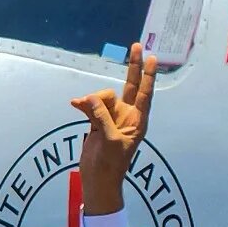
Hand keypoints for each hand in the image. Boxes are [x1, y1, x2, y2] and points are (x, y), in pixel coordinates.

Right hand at [69, 43, 156, 216]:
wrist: (97, 180)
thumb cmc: (110, 164)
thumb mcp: (108, 140)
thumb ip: (101, 117)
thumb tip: (89, 98)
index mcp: (137, 121)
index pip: (145, 93)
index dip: (149, 75)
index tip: (153, 57)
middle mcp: (127, 116)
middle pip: (131, 86)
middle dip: (133, 67)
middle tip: (136, 46)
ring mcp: (112, 118)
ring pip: (103, 97)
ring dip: (92, 100)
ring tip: (81, 107)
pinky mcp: (98, 122)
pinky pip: (90, 105)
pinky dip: (83, 104)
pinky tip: (74, 104)